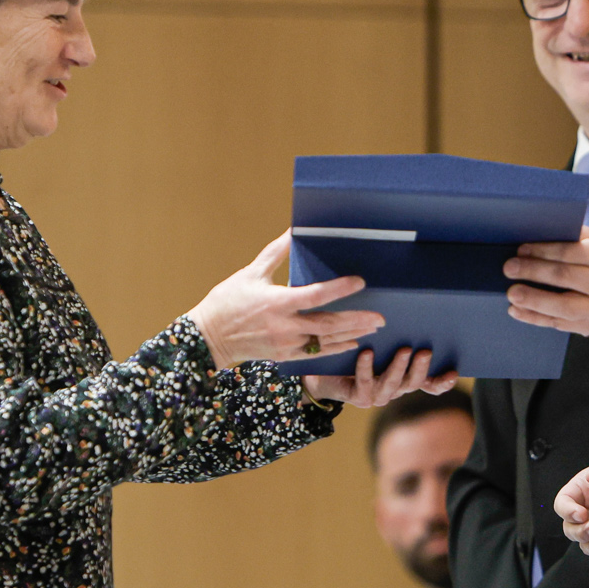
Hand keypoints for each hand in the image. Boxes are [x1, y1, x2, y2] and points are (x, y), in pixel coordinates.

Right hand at [186, 234, 383, 367]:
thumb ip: (275, 253)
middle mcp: (285, 326)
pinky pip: (316, 354)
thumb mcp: (250, 273)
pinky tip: (352, 343)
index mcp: (277, 303)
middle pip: (328, 324)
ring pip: (326, 341)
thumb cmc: (227, 301)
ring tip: (373, 328)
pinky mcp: (285, 356)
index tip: (360, 282)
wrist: (208, 338)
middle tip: (380, 317)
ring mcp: (286, 344)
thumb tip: (292, 230)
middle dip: (356, 320)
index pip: (316, 296)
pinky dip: (336, 348)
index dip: (340, 289)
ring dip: (351, 334)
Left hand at [303, 347, 458, 407]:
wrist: (323, 369)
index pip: (430, 384)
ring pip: (393, 384)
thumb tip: (414, 308)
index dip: (442, 381)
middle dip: (421, 368)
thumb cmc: (357, 350)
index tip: (453, 371)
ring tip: (404, 351)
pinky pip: (365, 382)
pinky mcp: (359, 397)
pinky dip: (367, 367)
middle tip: (424, 351)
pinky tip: (367, 352)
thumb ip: (398, 334)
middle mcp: (396, 388)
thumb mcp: (382, 342)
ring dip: (398, 368)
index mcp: (406, 377)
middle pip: (414, 383)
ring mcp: (378, 395)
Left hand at [504, 229, 588, 335]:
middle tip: (510, 268)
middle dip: (534, 272)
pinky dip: (535, 318)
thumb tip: (542, 230)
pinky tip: (518, 311)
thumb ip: (577, 236)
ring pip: (563, 305)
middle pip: (565, 277)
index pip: (572, 252)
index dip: (544, 251)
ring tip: (512, 293)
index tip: (522, 250)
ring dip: (533, 300)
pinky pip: (559, 324)